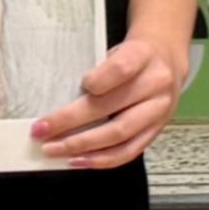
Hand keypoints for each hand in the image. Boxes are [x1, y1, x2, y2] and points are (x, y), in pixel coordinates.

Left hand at [36, 33, 182, 165]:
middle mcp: (155, 84)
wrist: (166, 61)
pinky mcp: (156, 131)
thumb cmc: (133, 57)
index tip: (79, 86)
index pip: (121, 68)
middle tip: (42, 129)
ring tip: (54, 149)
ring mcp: (158, 111)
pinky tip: (78, 160)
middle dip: (71, 121)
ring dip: (81, 145)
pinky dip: (101, 159)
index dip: (97, 80)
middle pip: (111, 106)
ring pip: (118, 134)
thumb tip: (56, 101)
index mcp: (143, 55)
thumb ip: (97, 71)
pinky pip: (128, 152)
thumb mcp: (117, 49)